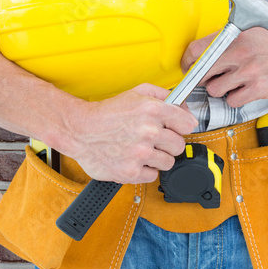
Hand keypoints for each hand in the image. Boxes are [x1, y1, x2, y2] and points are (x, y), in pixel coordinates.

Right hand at [61, 83, 197, 183]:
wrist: (80, 130)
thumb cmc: (107, 113)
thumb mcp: (136, 93)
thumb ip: (164, 95)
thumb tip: (185, 109)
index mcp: (152, 110)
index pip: (188, 124)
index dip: (181, 127)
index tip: (174, 129)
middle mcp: (148, 131)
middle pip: (179, 146)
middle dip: (168, 144)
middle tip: (154, 140)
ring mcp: (140, 153)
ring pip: (168, 162)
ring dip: (157, 158)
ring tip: (141, 150)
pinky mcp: (131, 171)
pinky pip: (153, 175)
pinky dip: (144, 170)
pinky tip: (133, 159)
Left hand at [180, 27, 267, 107]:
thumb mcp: (249, 31)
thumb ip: (226, 40)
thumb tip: (201, 53)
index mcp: (234, 36)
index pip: (196, 51)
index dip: (188, 62)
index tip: (189, 67)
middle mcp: (239, 53)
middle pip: (202, 73)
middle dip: (203, 78)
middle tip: (211, 78)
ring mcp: (249, 72)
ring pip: (215, 90)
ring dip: (221, 89)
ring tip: (232, 83)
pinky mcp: (259, 88)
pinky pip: (233, 101)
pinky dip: (236, 98)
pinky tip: (244, 89)